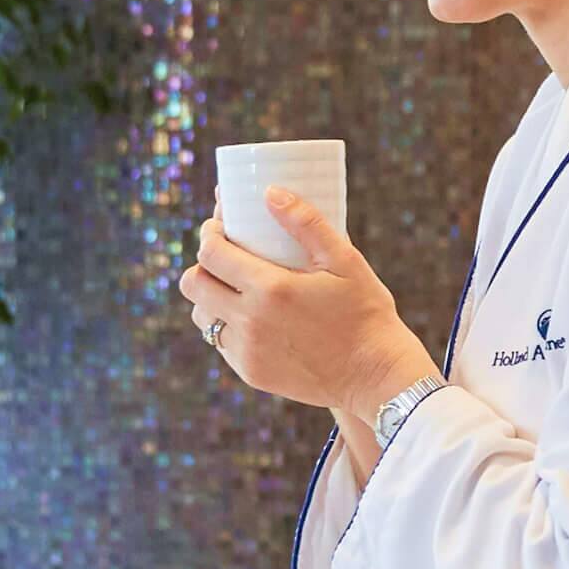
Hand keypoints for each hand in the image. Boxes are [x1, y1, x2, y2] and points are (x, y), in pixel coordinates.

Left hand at [178, 186, 440, 412]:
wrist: (375, 376)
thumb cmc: (365, 313)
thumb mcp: (344, 261)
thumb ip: (306, 223)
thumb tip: (270, 191)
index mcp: (271, 289)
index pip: (211, 254)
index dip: (209, 234)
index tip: (218, 227)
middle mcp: (250, 322)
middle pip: (194, 284)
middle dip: (202, 264)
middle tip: (223, 255)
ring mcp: (248, 351)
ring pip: (202, 316)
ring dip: (210, 296)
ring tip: (235, 286)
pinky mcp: (251, 372)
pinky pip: (221, 343)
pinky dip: (228, 325)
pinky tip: (252, 316)